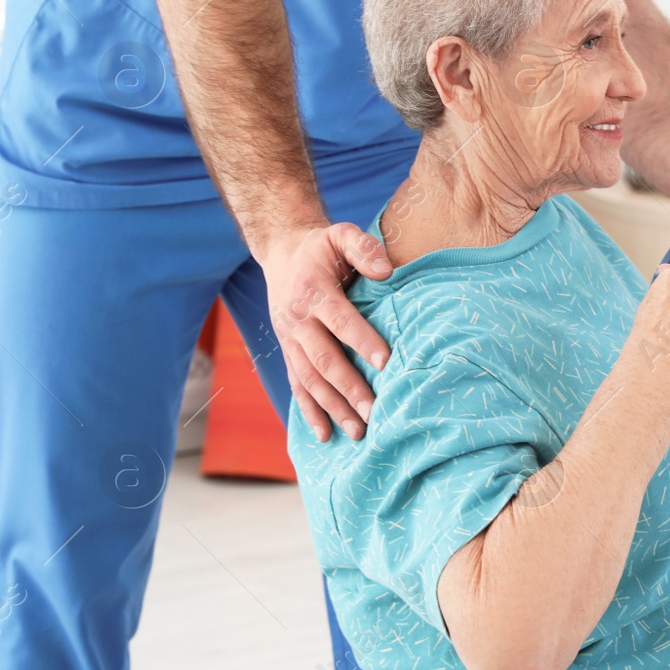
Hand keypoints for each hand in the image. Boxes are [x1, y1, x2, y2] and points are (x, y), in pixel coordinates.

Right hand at [258, 223, 394, 441]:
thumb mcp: (341, 234)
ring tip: (359, 431)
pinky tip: (326, 435)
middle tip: (376, 411)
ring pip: (310, 380)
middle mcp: (297, 320)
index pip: (340, 320)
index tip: (387, 362)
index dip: (362, 341)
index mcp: (313, 291)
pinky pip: (297, 386)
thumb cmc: (322, 247)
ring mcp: (290, 340)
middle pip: (324, 359)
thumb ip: (364, 247)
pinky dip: (310, 412)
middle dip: (349, 388)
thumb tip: (387, 271)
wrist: (282, 253)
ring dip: (333, 408)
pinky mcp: (288, 353)